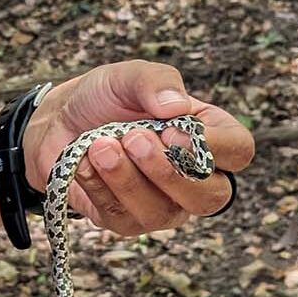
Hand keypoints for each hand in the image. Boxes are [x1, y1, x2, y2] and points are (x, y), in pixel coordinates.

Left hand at [21, 61, 253, 235]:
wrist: (59, 120)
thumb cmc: (106, 97)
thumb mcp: (129, 76)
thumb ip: (156, 82)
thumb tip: (178, 107)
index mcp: (209, 135)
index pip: (238, 151)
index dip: (213, 147)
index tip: (171, 130)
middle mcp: (195, 177)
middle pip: (210, 196)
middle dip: (168, 171)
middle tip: (132, 138)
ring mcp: (164, 205)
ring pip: (162, 212)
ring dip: (127, 179)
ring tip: (99, 146)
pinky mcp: (127, 221)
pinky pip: (121, 217)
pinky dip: (100, 187)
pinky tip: (84, 162)